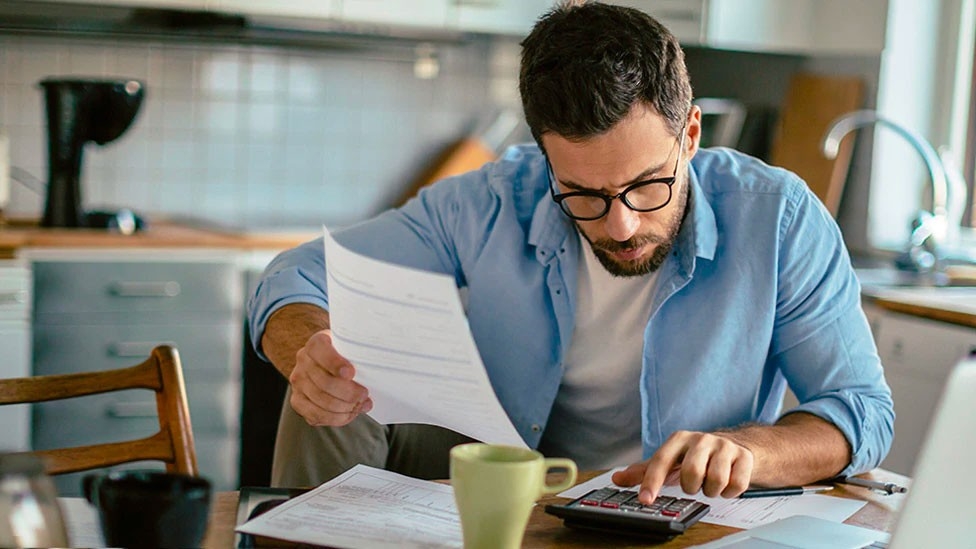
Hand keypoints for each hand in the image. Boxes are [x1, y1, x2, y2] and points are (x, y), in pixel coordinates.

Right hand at [287, 329, 372, 426]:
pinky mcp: (298, 400)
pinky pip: (315, 415)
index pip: (320, 351)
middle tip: (365, 394)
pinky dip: (335, 418)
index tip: (351, 373)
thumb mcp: (353, 347)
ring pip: (321, 401)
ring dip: (345, 407)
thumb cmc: (348, 355)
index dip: (335, 364)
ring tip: (360, 405)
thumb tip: (376, 371)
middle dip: (348, 393)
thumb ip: (360, 354)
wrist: (330, 363)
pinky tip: (349, 414)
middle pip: (324, 382)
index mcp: (317, 343)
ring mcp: (298, 382)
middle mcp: (303, 360)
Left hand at [611, 430, 753, 503]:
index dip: (652, 482)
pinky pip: (736, 485)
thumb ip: (643, 471)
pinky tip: (727, 484)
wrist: (736, 447)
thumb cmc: (697, 456)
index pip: (661, 460)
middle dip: (692, 487)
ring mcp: (724, 446)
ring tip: (710, 484)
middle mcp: (701, 439)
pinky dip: (730, 492)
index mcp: (679, 439)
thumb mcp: (670, 461)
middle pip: (692, 473)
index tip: (645, 500)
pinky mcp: (744, 456)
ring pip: (716, 481)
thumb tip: (616, 479)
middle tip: (694, 485)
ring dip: (711, 491)